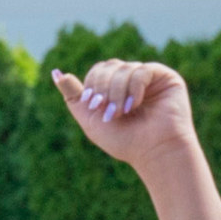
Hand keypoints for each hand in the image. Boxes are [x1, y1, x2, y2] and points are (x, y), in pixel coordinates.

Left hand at [53, 60, 199, 173]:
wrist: (153, 152)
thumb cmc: (124, 141)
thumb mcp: (90, 119)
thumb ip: (73, 96)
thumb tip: (55, 73)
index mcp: (115, 89)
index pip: (97, 71)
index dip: (92, 84)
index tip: (93, 105)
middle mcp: (131, 81)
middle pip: (108, 66)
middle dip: (103, 88)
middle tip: (107, 110)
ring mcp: (148, 78)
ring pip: (123, 68)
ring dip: (118, 92)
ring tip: (123, 112)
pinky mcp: (165, 77)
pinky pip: (142, 70)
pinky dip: (135, 87)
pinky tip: (136, 104)